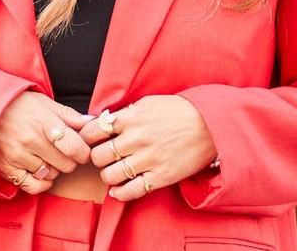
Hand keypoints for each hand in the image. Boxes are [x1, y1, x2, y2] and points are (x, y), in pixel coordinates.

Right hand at [0, 91, 91, 194]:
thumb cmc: (18, 105)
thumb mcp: (44, 102)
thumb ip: (68, 115)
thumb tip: (91, 123)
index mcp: (43, 121)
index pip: (74, 146)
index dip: (85, 152)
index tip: (84, 150)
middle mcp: (30, 141)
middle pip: (66, 164)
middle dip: (71, 160)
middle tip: (65, 151)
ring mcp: (18, 156)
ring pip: (52, 175)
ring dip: (55, 168)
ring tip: (48, 156)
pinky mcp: (7, 169)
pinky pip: (33, 187)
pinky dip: (42, 183)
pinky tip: (42, 172)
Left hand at [79, 96, 216, 201]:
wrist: (210, 124)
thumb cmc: (178, 111)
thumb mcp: (148, 103)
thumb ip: (126, 113)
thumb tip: (104, 121)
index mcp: (131, 118)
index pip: (94, 130)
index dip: (86, 137)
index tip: (88, 141)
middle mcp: (136, 139)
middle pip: (98, 155)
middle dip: (96, 157)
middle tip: (103, 157)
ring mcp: (148, 159)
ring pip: (110, 175)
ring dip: (107, 175)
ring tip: (112, 172)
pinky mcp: (160, 176)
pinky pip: (131, 191)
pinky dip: (120, 193)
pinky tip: (118, 190)